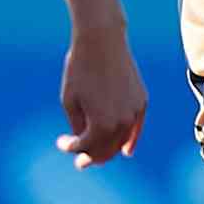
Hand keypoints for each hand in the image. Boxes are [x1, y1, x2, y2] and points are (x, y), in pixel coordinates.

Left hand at [55, 23, 147, 169]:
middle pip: (105, 151)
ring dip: (108, 150)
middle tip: (80, 161)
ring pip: (121, 142)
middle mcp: (122, 124)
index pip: (85, 148)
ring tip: (97, 153)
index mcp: (101, 125)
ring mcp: (134, 113)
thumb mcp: (70, 101)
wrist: (102, 41)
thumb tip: (82, 144)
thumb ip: (77, 126)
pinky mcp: (142, 102)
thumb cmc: (80, 69)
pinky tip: (125, 151)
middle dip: (90, 157)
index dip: (71, 148)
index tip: (61, 142)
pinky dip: (129, 140)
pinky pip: (135, 129)